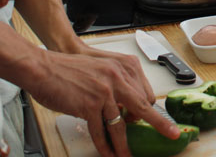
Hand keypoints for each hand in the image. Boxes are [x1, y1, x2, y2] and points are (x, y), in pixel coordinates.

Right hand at [29, 50, 178, 156]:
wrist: (44, 68)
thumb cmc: (69, 70)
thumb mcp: (101, 71)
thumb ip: (116, 86)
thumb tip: (126, 108)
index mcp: (123, 67)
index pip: (145, 93)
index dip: (147, 111)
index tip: (155, 120)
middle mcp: (117, 77)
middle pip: (143, 106)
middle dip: (159, 124)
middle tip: (171, 133)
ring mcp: (105, 92)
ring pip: (120, 125)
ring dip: (123, 145)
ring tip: (126, 156)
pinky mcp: (89, 105)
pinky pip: (100, 131)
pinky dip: (104, 145)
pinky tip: (107, 153)